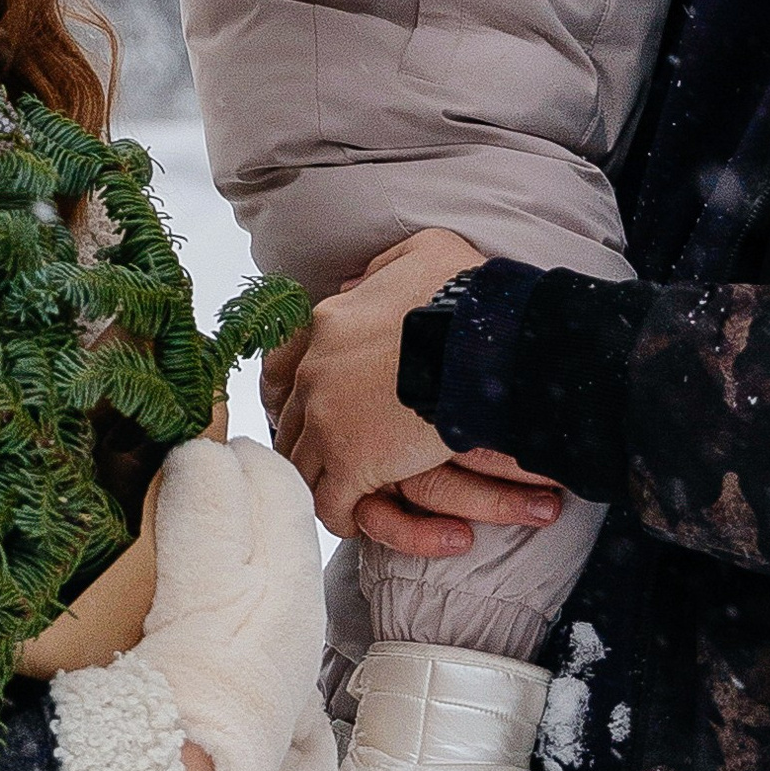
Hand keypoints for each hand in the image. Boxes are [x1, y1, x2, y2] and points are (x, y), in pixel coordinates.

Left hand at [273, 228, 561, 542]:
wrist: (486, 342)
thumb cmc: (467, 295)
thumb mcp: (424, 253)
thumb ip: (383, 267)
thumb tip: (358, 284)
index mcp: (328, 324)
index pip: (283, 367)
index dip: (290, 394)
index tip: (304, 412)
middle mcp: (315, 372)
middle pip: (292, 420)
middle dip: (306, 442)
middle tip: (328, 460)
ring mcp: (328, 419)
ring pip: (302, 465)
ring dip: (319, 480)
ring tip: (341, 494)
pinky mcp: (351, 462)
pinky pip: (329, 503)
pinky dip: (340, 515)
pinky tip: (356, 516)